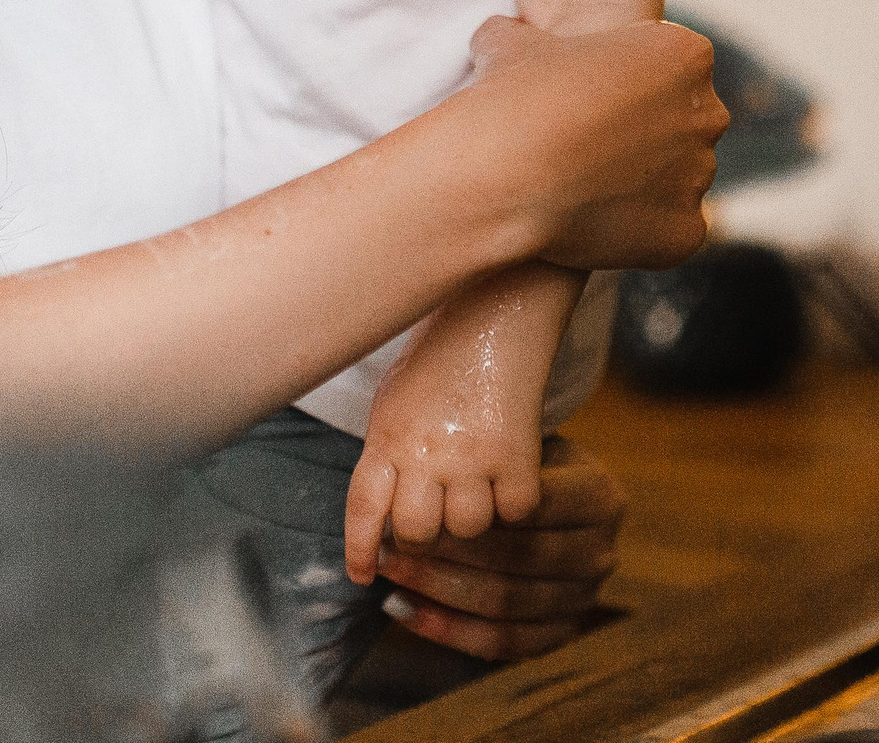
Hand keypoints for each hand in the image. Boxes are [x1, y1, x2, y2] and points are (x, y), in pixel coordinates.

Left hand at [344, 270, 571, 585]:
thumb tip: (383, 515)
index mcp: (388, 435)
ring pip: (468, 529)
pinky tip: (512, 477)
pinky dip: (516, 501)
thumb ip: (387, 453)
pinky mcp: (518, 452)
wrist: (496, 306)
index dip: (359, 548)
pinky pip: (516, 510)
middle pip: (418, 533)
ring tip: (478, 488)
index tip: (362, 573)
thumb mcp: (396, 400)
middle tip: (438, 515)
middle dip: (425, 535)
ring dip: (473, 518)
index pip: (364, 509)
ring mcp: (472, 454)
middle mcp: (425, 450)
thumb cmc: (441, 355)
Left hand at [372, 435, 624, 660]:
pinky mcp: (559, 634)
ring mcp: (584, 599)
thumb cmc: (519, 465)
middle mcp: (601, 552)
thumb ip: (487, 462)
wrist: (552, 499)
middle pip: (516, 559)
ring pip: (503, 605)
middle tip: (387, 543)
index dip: (472, 509)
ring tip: (387, 571)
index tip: (412, 501)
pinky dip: (446, 629)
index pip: (532, 507)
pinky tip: (402, 608)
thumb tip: (420, 485)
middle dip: (445, 554)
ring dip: (436, 592)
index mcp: (601, 498)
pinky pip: (498, 643)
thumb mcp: (518, 445)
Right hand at [464, 17, 723, 271]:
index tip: (588, 96)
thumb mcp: (510, 44)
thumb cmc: (516, 97)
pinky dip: (637, 231)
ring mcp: (701, 176)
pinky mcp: (688, 230)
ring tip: (581, 188)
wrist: (510, 174)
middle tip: (587, 146)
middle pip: (682, 122)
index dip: (623, 82)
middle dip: (644, 134)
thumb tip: (498, 34)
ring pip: (676, 180)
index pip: (668, 65)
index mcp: (686, 55)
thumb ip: (519, 35)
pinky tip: (590, 225)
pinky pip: (668, 229)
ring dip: (641, 184)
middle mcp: (708, 114)